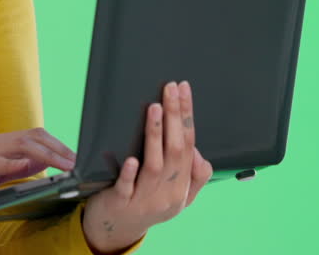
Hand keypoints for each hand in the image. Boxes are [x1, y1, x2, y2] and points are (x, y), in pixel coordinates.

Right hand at [0, 128, 76, 210]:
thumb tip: (37, 166)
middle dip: (58, 147)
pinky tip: (30, 168)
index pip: (33, 136)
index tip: (73, 158)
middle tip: (76, 162)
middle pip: (33, 135)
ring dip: (48, 154)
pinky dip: (16, 163)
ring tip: (65, 165)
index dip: (56, 145)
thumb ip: (10, 168)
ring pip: (22, 144)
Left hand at [81, 80, 213, 252]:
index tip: (184, 90)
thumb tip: (198, 150)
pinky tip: (132, 159)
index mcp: (182, 185)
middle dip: (175, 116)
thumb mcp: (180, 195)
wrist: (119, 230)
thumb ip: (194, 175)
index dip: (187, 116)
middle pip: (176, 150)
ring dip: (155, 135)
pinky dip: (131, 173)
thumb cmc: (149, 204)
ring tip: (154, 108)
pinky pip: (128, 187)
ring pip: (155, 165)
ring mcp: (146, 198)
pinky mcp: (122, 202)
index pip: (189, 144)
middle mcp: (168, 192)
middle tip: (170, 89)